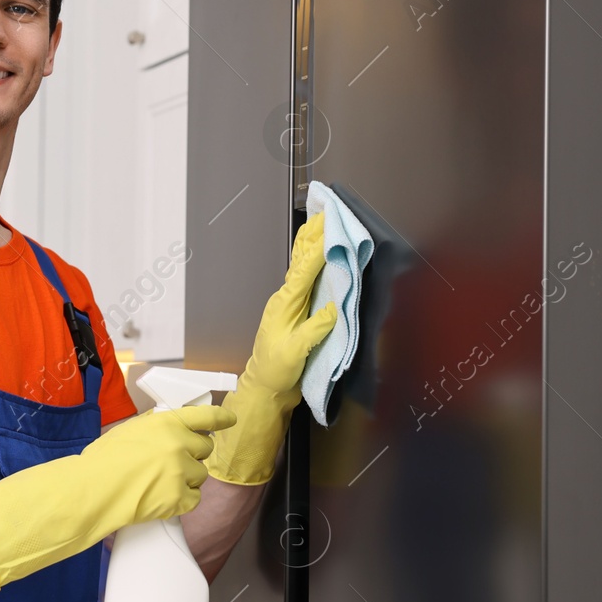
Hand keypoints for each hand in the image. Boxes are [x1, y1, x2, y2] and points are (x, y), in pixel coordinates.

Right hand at [0, 404, 236, 587]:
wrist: (93, 490)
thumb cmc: (101, 461)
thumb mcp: (129, 430)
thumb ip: (155, 428)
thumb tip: (170, 431)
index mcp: (166, 423)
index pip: (205, 417)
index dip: (220, 419)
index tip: (229, 420)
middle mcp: (178, 444)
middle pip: (205, 449)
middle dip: (194, 455)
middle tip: (175, 463)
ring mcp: (181, 472)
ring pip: (200, 475)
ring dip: (187, 479)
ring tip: (161, 483)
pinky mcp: (180, 498)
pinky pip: (194, 498)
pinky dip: (182, 501)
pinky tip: (163, 499)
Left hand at [206, 212, 335, 485]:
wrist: (266, 388)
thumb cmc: (277, 371)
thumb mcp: (296, 352)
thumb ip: (315, 329)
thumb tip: (335, 308)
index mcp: (285, 305)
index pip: (304, 271)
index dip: (317, 248)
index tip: (327, 227)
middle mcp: (287, 299)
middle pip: (301, 262)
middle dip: (312, 237)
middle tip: (324, 213)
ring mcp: (291, 305)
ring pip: (303, 268)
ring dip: (313, 246)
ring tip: (321, 225)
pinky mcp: (297, 313)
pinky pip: (306, 281)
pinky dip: (313, 264)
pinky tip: (319, 257)